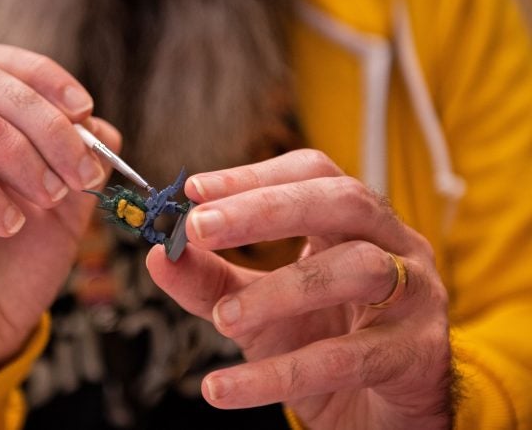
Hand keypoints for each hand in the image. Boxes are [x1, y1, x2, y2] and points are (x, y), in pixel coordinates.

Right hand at [0, 44, 119, 382]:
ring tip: (46, 199)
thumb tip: (102, 130)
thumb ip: (83, 168)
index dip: (41, 75)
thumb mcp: (66, 214)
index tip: (83, 110)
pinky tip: (10, 223)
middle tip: (77, 174)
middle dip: (43, 122)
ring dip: (11, 150)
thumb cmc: (15, 268)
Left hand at [147, 149, 453, 428]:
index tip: (194, 190)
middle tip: (199, 228)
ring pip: (357, 268)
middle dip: (266, 209)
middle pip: (341, 201)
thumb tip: (160, 256)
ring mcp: (415, 295)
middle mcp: (393, 244)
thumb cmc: (324, 343)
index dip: (253, 177)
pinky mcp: (416, 354)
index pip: (311, 173)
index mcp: (353, 222)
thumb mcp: (256, 309)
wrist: (379, 415)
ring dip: (279, 289)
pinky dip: (281, 374)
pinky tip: (226, 389)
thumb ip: (212, 281)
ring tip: (222, 319)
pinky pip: (349, 357)